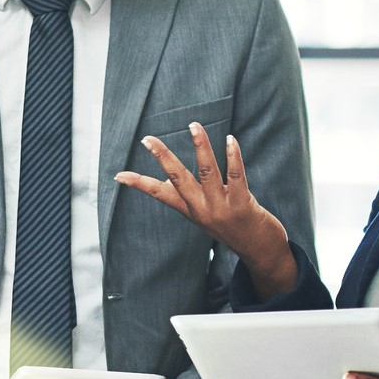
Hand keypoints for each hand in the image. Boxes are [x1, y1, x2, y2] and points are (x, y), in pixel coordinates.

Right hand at [114, 123, 296, 298]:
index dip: (139, 184)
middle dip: (162, 157)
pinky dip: (232, 155)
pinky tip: (230, 140)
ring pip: (207, 171)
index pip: (159, 194)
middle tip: (147, 140)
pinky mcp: (242, 204)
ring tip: (193, 126)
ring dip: (200, 146)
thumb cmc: (231, 228)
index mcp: (190, 209)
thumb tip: (166, 181)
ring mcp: (221, 207)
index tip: (118, 175)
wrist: (259, 252)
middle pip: (178, 178)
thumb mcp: (203, 215)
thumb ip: (187, 197)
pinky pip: (236, 175)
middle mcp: (202, 208)